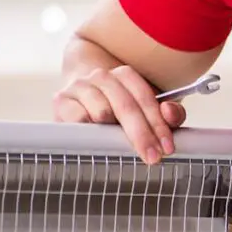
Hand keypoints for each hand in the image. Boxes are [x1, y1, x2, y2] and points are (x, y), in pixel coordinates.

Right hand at [52, 65, 185, 163]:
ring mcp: (79, 86)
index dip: (158, 124)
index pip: (145, 98)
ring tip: (116, 142)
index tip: (167, 147)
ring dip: (112, 131)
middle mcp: (102, 76)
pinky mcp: (61, 100)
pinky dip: (89, 130)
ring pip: (102, 112)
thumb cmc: (119, 110)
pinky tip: (95, 136)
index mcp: (125, 75)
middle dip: (142, 135)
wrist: (80, 99)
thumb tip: (170, 113)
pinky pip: (78, 119)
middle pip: (126, 107)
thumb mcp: (148, 111)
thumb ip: (169, 114)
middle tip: (152, 157)